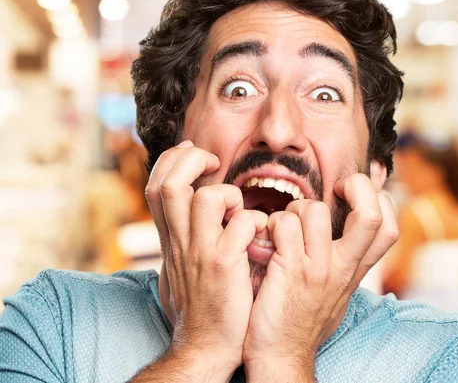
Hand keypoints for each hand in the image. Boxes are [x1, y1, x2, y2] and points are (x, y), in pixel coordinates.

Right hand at [145, 140, 267, 378]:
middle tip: (214, 163)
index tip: (193, 153)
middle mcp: (180, 242)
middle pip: (171, 184)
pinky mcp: (224, 266)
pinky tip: (259, 238)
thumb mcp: (181, 267)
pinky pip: (241, 224)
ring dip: (229, 195)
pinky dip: (255, 222)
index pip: (156, 187)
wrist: (205, 347)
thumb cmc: (201, 305)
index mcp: (171, 240)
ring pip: (206, 198)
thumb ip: (184, 237)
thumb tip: (189, 213)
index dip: (172, 161)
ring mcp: (201, 253)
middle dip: (192, 160)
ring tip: (240, 212)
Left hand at [242, 174, 398, 380]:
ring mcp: (316, 270)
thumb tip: (350, 236)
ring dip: (296, 207)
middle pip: (371, 215)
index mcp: (355, 270)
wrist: (281, 358)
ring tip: (286, 223)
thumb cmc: (304, 322)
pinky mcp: (288, 272)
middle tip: (335, 189)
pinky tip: (267, 238)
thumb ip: (346, 264)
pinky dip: (271, 223)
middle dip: (357, 186)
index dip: (379, 200)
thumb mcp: (338, 293)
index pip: (389, 227)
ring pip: (315, 210)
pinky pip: (282, 226)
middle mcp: (342, 267)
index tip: (353, 196)